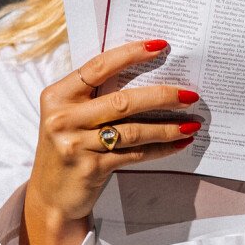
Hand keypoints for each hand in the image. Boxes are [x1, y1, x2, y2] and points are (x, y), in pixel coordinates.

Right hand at [21, 40, 202, 244]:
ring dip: (168, 126)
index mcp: (57, 96)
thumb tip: (147, 74)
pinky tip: (179, 143)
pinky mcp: (91, 168)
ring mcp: (75, 145)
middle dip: (162, 96)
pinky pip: (135, 154)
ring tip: (193, 123)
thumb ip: (95, 97)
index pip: (99, 67)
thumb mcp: (70, 117)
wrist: (51, 198)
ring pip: (133, 130)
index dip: (131, 54)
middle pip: (123, 100)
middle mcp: (63, 118)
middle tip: (190, 95)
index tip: (161, 46)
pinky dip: (161, 148)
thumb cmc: (68, 148)